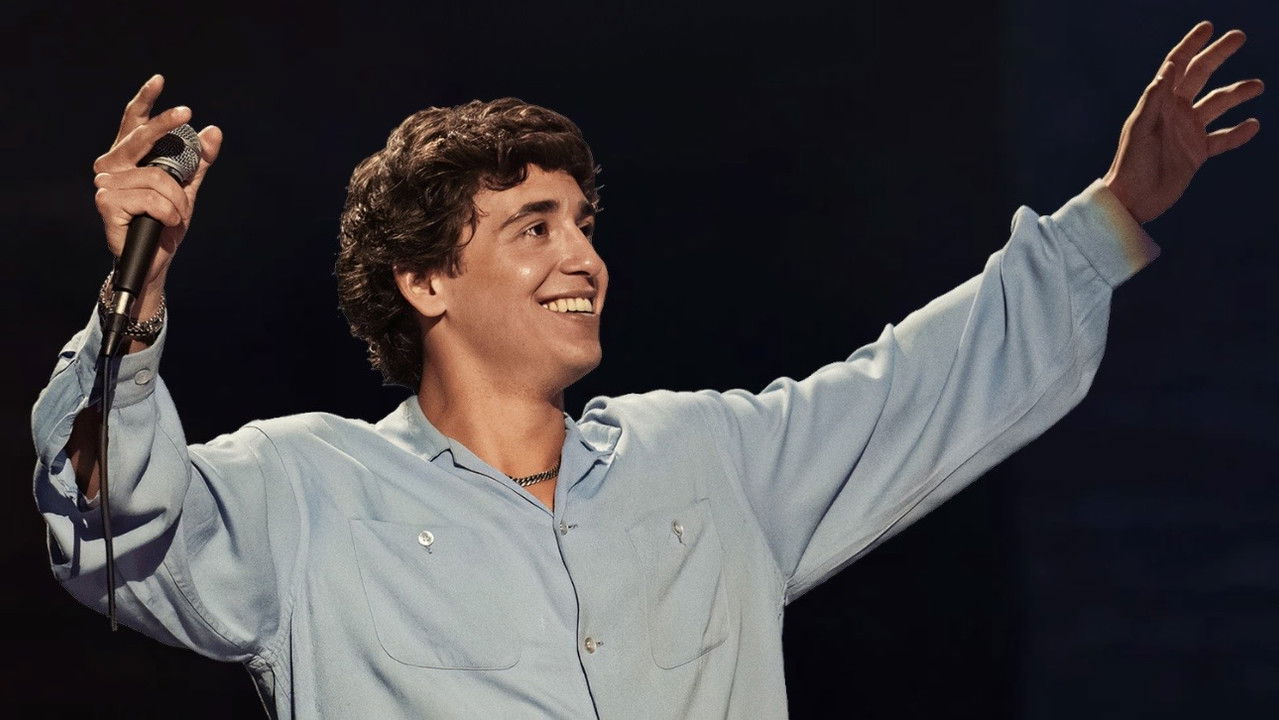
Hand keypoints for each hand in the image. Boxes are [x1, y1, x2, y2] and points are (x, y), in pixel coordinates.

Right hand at [92, 74, 222, 291]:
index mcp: (128, 158)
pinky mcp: (106, 203)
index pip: (134, 123)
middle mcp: (111, 166)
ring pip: (157, 177)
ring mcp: (105, 184)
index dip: (145, 101)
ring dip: (177, 200)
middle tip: (185, 112)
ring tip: (173, 217)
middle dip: (166, 125)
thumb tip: (213, 130)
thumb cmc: (166, 223)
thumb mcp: (188, 188)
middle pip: (143, 138)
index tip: (160, 80)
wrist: (156, 260)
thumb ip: (198, 161)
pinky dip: (168, 213)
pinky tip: (164, 224)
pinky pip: (152, 199)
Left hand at [1103, 21, 1262, 223]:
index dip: (1190, 45)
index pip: (1176, 66)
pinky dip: (1237, 133)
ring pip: (1217, 105)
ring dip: (1236, 94)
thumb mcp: (1141, 129)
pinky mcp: (1196, 153)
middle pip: (1200, 75)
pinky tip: (1253, 125)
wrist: (1133, 200)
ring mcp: (1187, 131)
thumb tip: (1168, 70)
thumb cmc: (1131, 164)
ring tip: (1258, 85)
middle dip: (1218, 55)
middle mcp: (1175, 112)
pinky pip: (1222, 139)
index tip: (1207, 27)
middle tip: (1239, 37)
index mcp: (1159, 102)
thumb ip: (1154, 99)